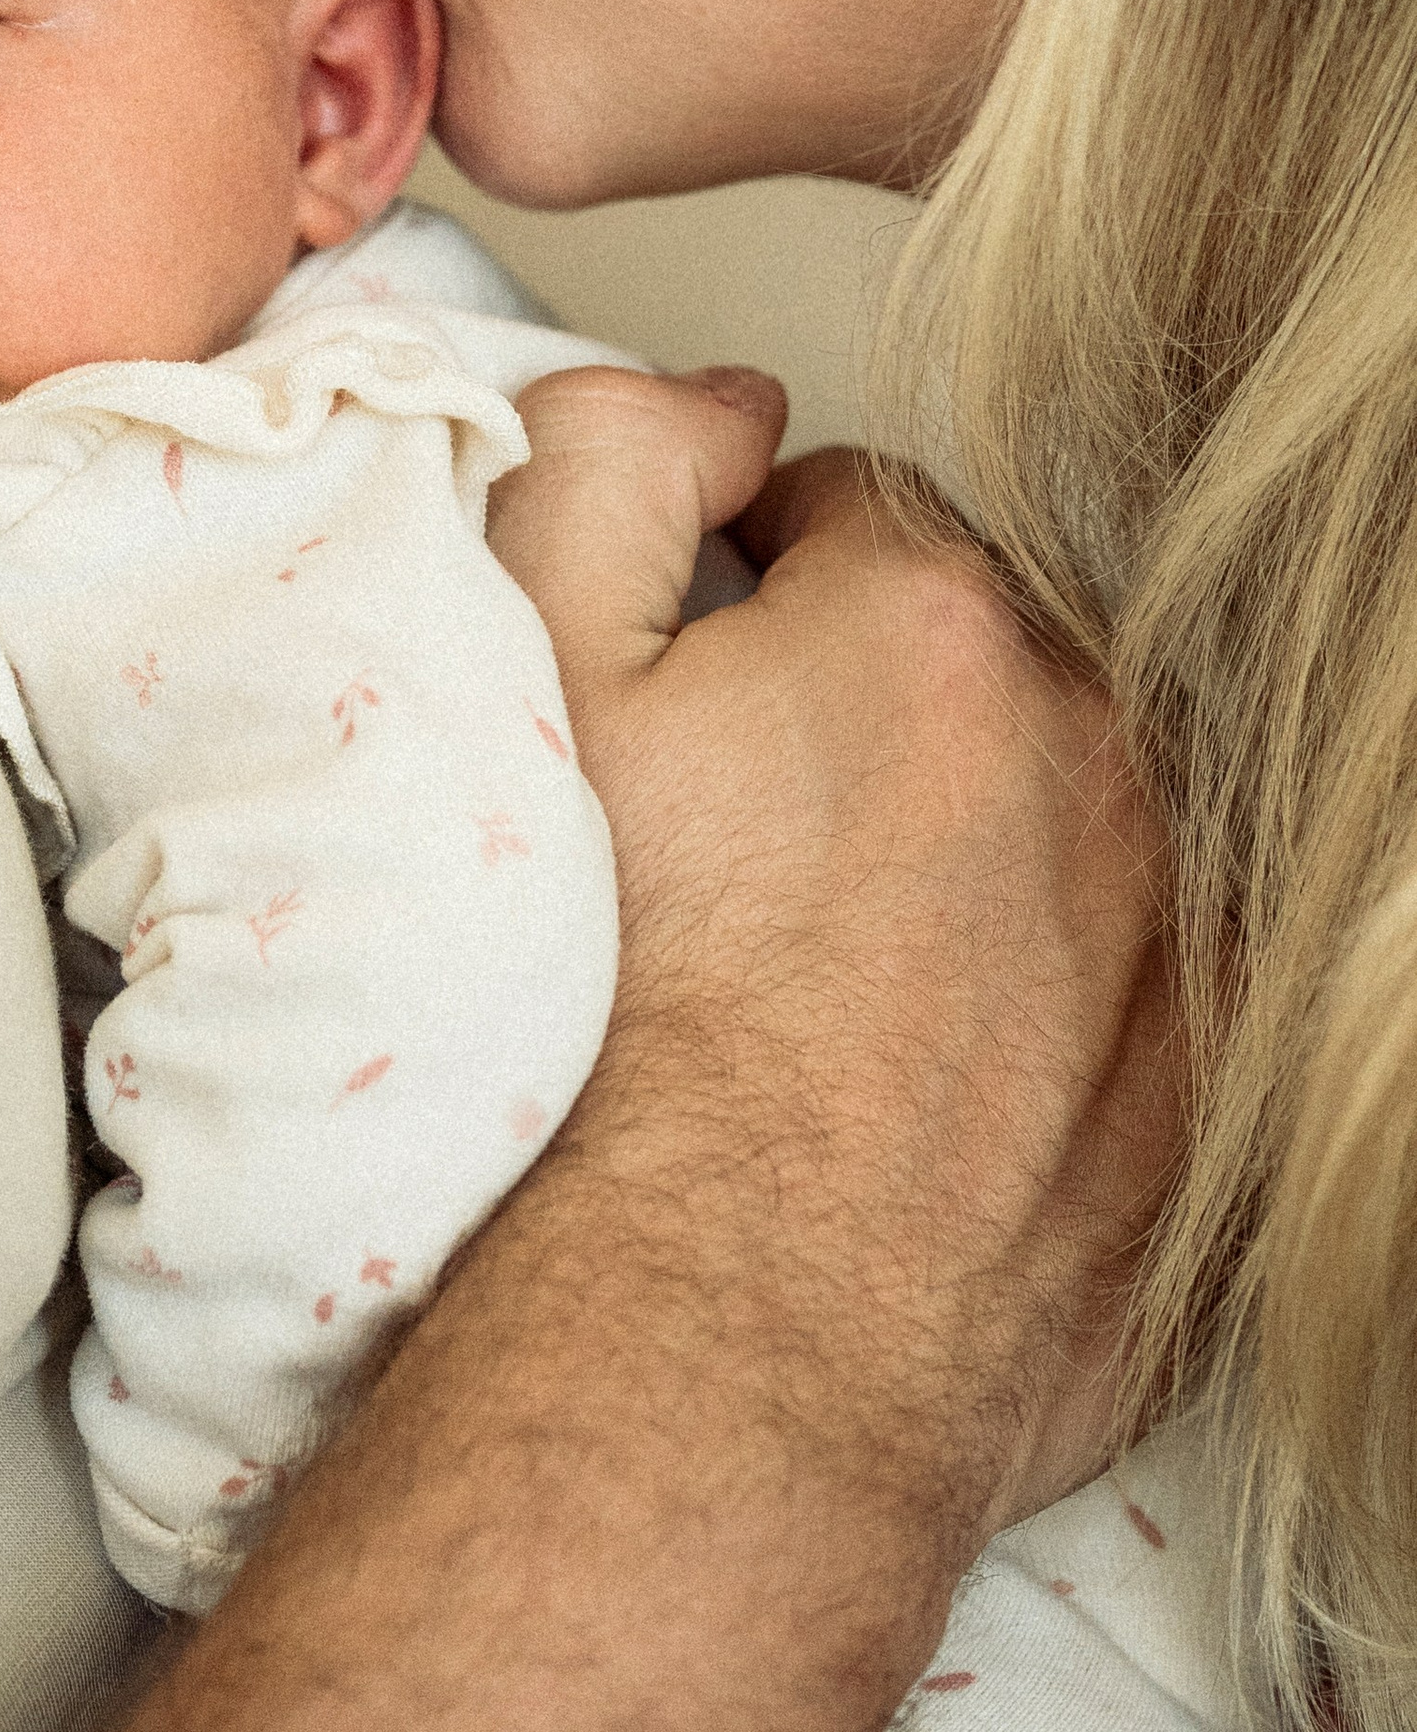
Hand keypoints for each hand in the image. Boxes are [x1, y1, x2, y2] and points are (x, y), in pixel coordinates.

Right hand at [489, 377, 1180, 1534]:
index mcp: (931, 622)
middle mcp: (1088, 745)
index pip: (848, 506)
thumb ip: (610, 454)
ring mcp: (1164, 912)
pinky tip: (917, 1054)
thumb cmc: (623, 1024)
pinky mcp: (1200, 1070)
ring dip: (959, 837)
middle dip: (863, 702)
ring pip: (1052, 802)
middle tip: (736, 838)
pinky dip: (1038, 983)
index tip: (684, 694)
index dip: (740, 587)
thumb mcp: (530, 667)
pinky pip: (1121, 962)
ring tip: (818, 962)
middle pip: (965, 650)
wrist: (734, 1325)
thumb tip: (728, 406)